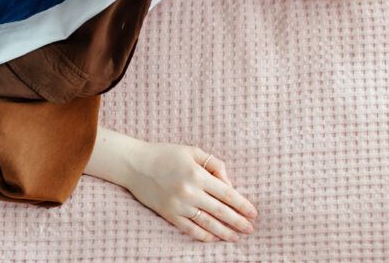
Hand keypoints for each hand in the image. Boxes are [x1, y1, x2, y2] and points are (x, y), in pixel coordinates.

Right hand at [122, 142, 257, 242]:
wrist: (135, 164)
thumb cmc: (165, 154)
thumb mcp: (192, 151)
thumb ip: (214, 164)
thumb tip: (229, 184)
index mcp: (197, 174)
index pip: (227, 193)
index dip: (242, 205)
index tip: (253, 213)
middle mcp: (190, 192)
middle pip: (221, 211)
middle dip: (238, 222)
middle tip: (250, 229)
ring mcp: (179, 205)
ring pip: (208, 223)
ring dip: (225, 232)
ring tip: (236, 237)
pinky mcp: (169, 214)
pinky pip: (190, 229)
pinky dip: (204, 235)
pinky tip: (214, 238)